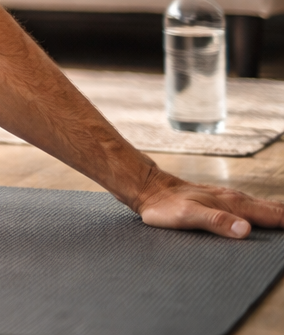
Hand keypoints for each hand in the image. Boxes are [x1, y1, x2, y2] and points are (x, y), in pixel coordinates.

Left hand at [135, 174, 283, 238]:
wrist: (149, 188)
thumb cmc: (165, 205)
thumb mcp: (187, 217)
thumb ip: (216, 222)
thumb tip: (246, 231)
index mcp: (235, 205)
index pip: (274, 216)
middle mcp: (237, 200)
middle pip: (275, 211)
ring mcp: (231, 199)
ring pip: (266, 207)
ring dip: (283, 215)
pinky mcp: (223, 201)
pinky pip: (253, 207)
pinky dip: (269, 212)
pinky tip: (269, 216)